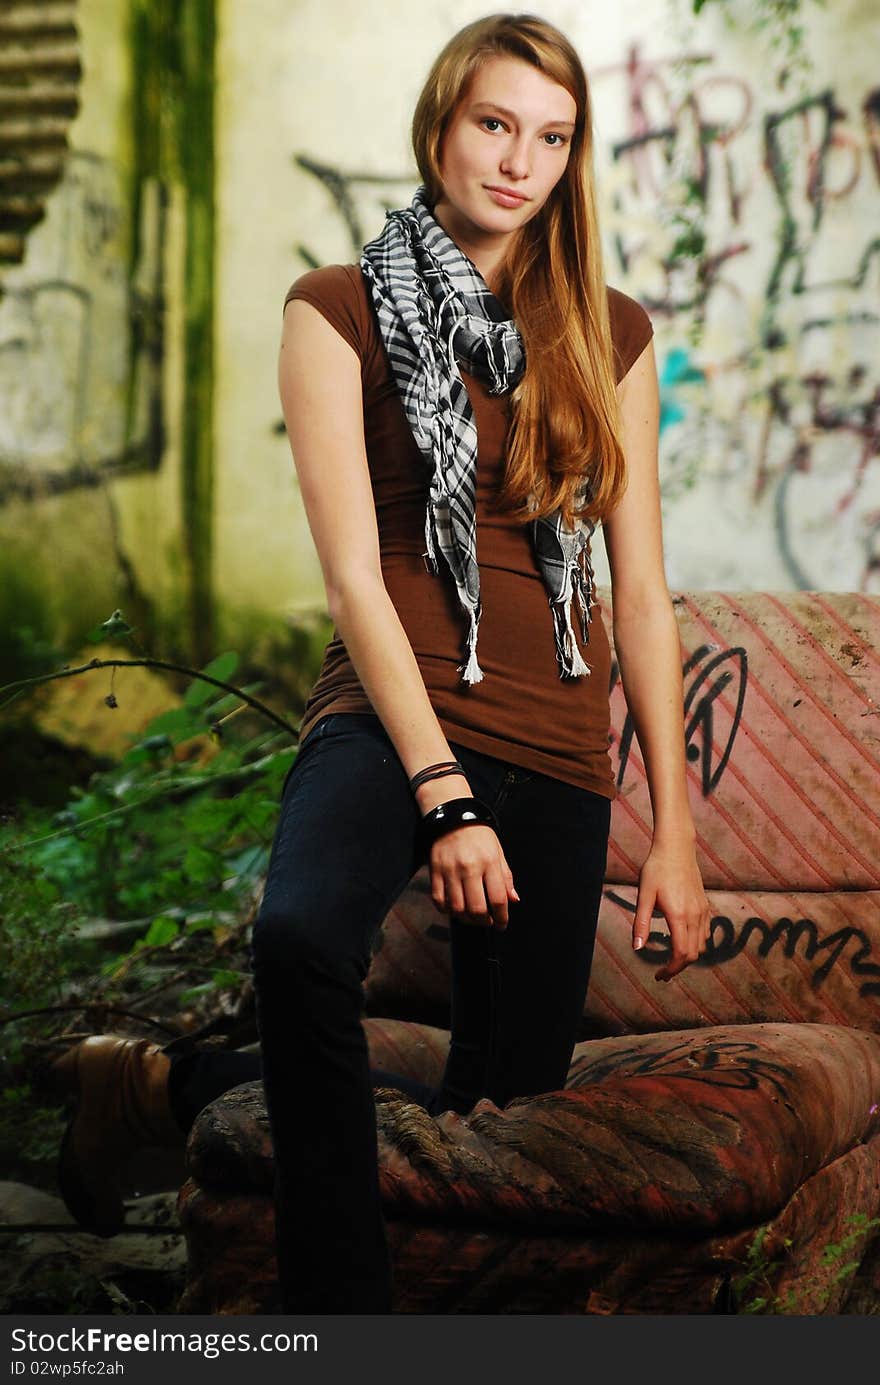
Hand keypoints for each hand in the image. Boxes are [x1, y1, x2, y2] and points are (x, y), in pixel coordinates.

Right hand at [429, 824, 518, 929]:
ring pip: (457, 908)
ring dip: (466, 919)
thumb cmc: (478, 833)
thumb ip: (506, 878)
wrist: (454, 815)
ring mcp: (450, 871)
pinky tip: (454, 909)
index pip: (498, 899)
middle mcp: (470, 868)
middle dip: (484, 922)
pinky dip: (446, 910)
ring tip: (471, 917)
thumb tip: (514, 900)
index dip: (502, 918)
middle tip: (487, 921)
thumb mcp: (498, 852)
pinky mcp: (435, 871)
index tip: (501, 924)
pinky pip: (439, 900)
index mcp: (489, 862)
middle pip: (477, 909)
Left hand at [632, 840, 711, 980]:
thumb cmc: (656, 870)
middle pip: (693, 954)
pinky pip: (705, 933)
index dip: (671, 969)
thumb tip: (636, 948)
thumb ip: (640, 923)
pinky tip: (682, 942)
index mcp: (679, 916)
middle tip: (662, 973)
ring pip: (701, 946)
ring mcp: (703, 911)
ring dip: (687, 957)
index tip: (659, 975)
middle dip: (678, 968)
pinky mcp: (705, 905)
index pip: (681, 954)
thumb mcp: (644, 895)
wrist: (676, 848)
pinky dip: (695, 944)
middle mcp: (695, 916)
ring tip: (671, 960)